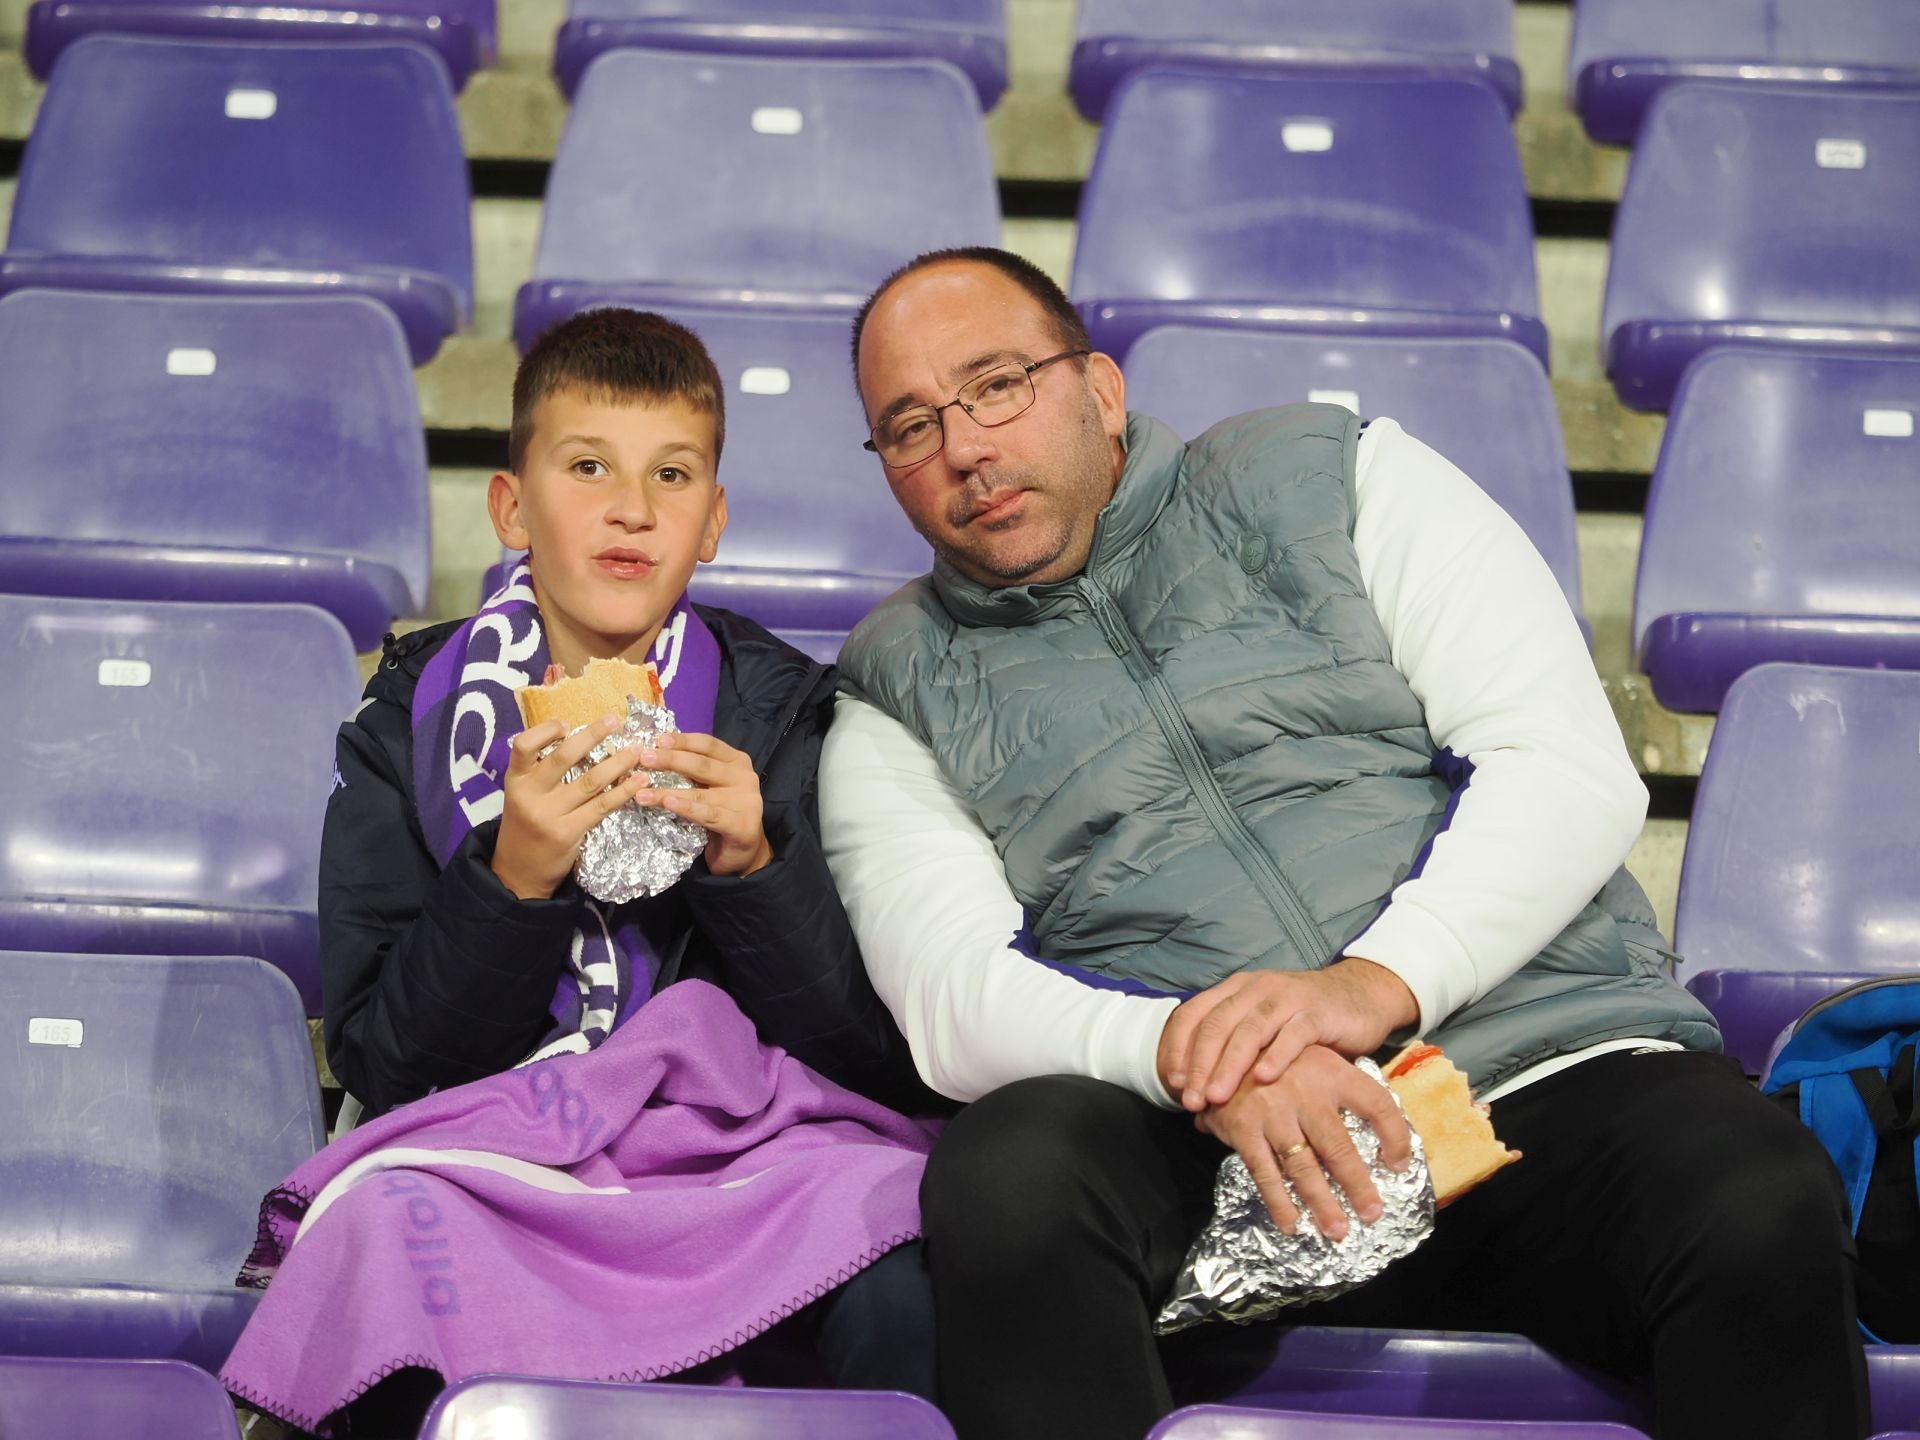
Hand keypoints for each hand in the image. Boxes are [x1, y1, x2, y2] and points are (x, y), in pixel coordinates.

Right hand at [492, 713, 650, 899]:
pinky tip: (640, 781)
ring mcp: (549, 815)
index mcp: (515, 780)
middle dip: (592, 735)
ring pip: (589, 781)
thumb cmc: (525, 826)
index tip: (567, 724)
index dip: (545, 731)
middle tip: (615, 721)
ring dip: (617, 762)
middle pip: (563, 758)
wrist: (517, 874)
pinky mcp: (568, 832)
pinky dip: (624, 791)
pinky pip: (601, 806)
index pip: (523, 746)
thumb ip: (540, 772)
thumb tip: (578, 739)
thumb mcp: (521, 796)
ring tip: (637, 750)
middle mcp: (529, 795)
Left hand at [633, 732, 772, 876]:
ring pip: (699, 793)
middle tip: (643, 759)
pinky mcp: (742, 825)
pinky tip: (668, 803)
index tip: (657, 740)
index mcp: (736, 761)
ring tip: (641, 793)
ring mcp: (746, 801)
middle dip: (670, 760)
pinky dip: (687, 808)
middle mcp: (744, 777)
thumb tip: (656, 752)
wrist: (743, 851)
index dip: (682, 741)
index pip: (708, 745)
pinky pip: (709, 814)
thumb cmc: (721, 812)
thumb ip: (695, 770)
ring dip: (667, 791)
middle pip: (702, 765)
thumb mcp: (711, 785)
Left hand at [1158, 958, 1418, 1111]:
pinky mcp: (1317, 1011)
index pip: (1194, 1014)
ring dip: (1229, 1064)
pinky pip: (1293, 1033)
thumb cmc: (1305, 1021)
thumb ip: (1233, 1055)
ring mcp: (1287, 997)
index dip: (1178, 1047)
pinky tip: (1265, 1078)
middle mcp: (1256, 988)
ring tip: (1216, 1095)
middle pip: (1217, 1025)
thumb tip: (1199, 1103)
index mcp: (1236, 990)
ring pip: (1249, 1029)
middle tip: (1191, 1101)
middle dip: (1199, 1065)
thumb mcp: (1264, 1031)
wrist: (1361, 995)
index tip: (1173, 1083)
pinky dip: (1277, 1054)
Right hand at [1194, 1045, 1412, 1240]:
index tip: (1400, 1166)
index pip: (1376, 1104)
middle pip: (1339, 1145)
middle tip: (1372, 1214)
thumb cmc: (1277, 1060)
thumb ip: (1344, 1088)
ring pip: (1302, 1165)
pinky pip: (1264, 1171)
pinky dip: (1279, 1201)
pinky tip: (1292, 1224)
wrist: (1216, 1045)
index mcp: (1331, 1069)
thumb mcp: (1315, 1058)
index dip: (1396, 1136)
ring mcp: (1271, 1109)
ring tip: (1336, 1230)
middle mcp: (1304, 1088)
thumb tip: (1381, 1133)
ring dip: (1321, 1202)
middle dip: (1357, 1185)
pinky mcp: (1242, 1126)